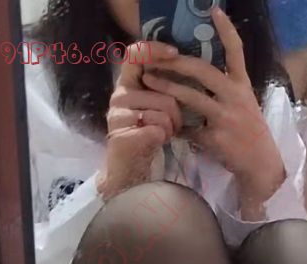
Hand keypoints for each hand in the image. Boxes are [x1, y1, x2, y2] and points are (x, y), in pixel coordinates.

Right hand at [98, 41, 183, 199]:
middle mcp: (119, 96)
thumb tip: (188, 68)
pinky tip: (157, 142)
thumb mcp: (155, 107)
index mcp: (126, 84)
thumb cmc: (148, 136)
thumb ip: (162, 88)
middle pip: (163, 92)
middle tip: (174, 125)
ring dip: (171, 127)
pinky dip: (164, 137)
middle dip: (177, 112)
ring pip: (163, 112)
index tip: (175, 53)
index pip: (135, 54)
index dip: (155, 49)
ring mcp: (118, 115)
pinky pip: (157, 129)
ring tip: (164, 135)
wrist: (130, 169)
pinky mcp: (122, 134)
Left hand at [141, 8, 285, 219]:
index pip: (236, 52)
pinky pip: (189, 129)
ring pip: (192, 97)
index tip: (213, 9)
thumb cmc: (249, 134)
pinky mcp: (217, 139)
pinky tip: (165, 126)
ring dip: (167, 87)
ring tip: (149, 80)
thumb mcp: (244, 105)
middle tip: (156, 56)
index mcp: (242, 86)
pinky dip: (176, 128)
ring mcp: (226, 118)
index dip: (226, 30)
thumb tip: (199, 71)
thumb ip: (226, 89)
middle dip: (176, 62)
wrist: (261, 166)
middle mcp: (236, 98)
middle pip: (203, 71)